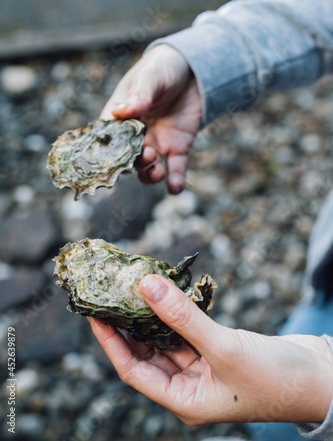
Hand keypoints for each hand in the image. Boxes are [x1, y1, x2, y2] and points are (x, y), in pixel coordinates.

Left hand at [88, 276, 332, 425]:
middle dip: (128, 325)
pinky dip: (176, 313)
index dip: (111, 343)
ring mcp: (203, 368)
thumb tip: (146, 285)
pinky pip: (187, 330)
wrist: (318, 378)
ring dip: (152, 316)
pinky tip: (167, 294)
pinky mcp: (216, 351)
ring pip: (167, 339)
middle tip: (111, 295)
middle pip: (147, 353)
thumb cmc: (275, 378)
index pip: (133, 371)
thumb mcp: (223, 347)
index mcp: (184, 401)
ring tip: (133, 289)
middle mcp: (188, 386)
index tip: (95, 315)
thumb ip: (183, 317)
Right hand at [101, 44, 202, 193]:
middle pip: (127, 159)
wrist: (194, 69)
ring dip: (150, 175)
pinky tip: (175, 188)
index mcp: (121, 117)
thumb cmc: (163, 68)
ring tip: (158, 171)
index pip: (109, 139)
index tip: (113, 160)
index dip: (109, 152)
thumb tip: (120, 112)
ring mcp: (157, 143)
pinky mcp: (178, 147)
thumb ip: (138, 96)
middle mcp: (135, 135)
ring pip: (147, 169)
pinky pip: (175, 169)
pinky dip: (175, 182)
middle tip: (148, 154)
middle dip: (134, 163)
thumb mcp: (149, 78)